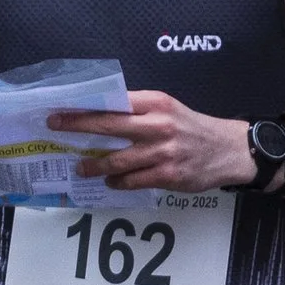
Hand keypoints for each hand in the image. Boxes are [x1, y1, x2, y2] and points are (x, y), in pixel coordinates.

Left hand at [45, 90, 254, 194]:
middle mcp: (159, 125)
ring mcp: (163, 152)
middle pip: (110, 125)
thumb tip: (101, 113)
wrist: (229, 150)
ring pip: (118, 160)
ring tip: (81, 168)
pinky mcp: (168, 175)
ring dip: (94, 165)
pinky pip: (133, 181)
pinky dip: (118, 182)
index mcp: (157, 103)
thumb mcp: (168, 109)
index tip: (62, 108)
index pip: (114, 102)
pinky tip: (111, 181)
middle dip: (78, 126)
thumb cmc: (192, 128)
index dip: (86, 106)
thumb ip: (139, 110)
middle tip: (56, 128)